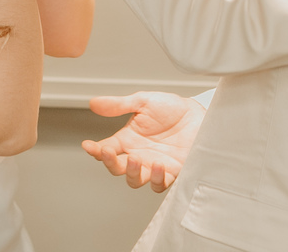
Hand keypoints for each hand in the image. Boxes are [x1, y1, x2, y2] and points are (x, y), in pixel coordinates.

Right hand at [81, 92, 204, 192]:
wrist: (199, 114)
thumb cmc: (172, 108)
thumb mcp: (143, 101)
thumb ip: (119, 105)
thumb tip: (93, 103)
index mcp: (128, 139)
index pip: (106, 149)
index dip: (95, 150)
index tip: (88, 145)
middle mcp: (138, 155)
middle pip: (116, 168)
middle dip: (110, 162)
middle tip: (109, 152)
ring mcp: (154, 166)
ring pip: (135, 180)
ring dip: (132, 173)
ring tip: (135, 160)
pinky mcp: (172, 173)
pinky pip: (160, 184)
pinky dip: (157, 179)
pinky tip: (158, 165)